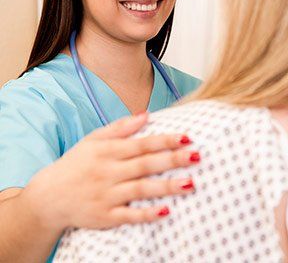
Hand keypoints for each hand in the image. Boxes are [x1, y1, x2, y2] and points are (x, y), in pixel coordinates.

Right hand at [22, 113, 198, 230]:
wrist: (47, 197)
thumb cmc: (75, 164)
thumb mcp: (93, 140)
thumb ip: (120, 127)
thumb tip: (147, 114)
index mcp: (107, 151)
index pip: (141, 144)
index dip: (164, 141)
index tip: (186, 137)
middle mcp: (108, 172)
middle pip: (145, 165)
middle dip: (172, 160)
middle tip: (196, 156)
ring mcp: (106, 195)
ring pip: (140, 189)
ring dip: (166, 187)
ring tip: (190, 183)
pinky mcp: (104, 216)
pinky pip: (128, 215)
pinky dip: (146, 214)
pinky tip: (166, 211)